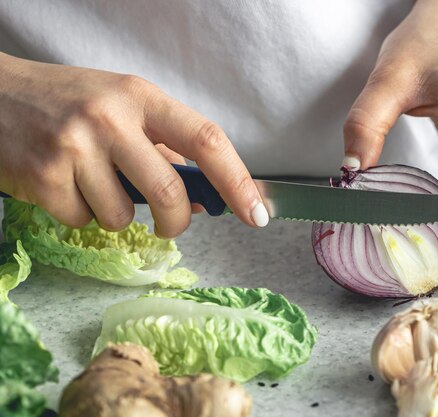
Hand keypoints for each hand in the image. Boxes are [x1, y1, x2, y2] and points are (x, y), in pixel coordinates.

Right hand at [0, 53, 268, 237]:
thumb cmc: (69, 103)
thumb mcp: (122, 108)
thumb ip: (165, 148)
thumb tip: (206, 198)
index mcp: (141, 96)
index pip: (206, 139)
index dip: (238, 180)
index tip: (256, 212)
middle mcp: (110, 118)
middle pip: (170, 192)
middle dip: (177, 222)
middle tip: (170, 226)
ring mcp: (75, 147)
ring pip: (124, 217)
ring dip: (117, 214)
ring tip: (92, 183)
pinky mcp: (44, 178)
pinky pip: (84, 222)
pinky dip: (81, 214)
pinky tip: (65, 185)